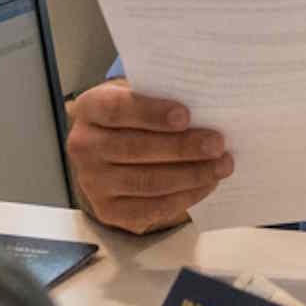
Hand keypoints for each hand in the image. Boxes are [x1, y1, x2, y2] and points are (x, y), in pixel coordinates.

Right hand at [65, 80, 232, 233]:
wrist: (108, 150)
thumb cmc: (133, 116)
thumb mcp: (139, 96)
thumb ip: (162, 97)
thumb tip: (206, 107)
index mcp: (89, 108)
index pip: (117, 110)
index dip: (152, 113)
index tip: (186, 115)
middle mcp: (83, 146)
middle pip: (135, 149)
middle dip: (182, 148)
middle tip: (217, 143)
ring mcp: (92, 182)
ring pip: (147, 181)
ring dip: (191, 175)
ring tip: (221, 165)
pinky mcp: (107, 210)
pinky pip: (150, 208)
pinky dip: (184, 197)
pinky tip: (206, 184)